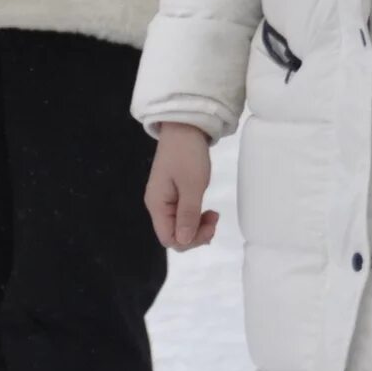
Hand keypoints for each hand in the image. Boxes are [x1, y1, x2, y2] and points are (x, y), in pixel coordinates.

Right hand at [146, 122, 218, 250]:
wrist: (183, 129)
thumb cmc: (187, 156)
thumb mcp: (192, 186)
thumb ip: (188, 215)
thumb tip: (183, 241)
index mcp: (157, 204)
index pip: (169, 238)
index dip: (190, 240)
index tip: (209, 226)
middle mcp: (157, 206)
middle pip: (174, 235)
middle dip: (196, 234)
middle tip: (214, 219)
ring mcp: (164, 200)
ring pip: (179, 227)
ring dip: (197, 227)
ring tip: (213, 214)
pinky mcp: (172, 195)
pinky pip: (181, 216)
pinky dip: (195, 217)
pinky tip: (206, 210)